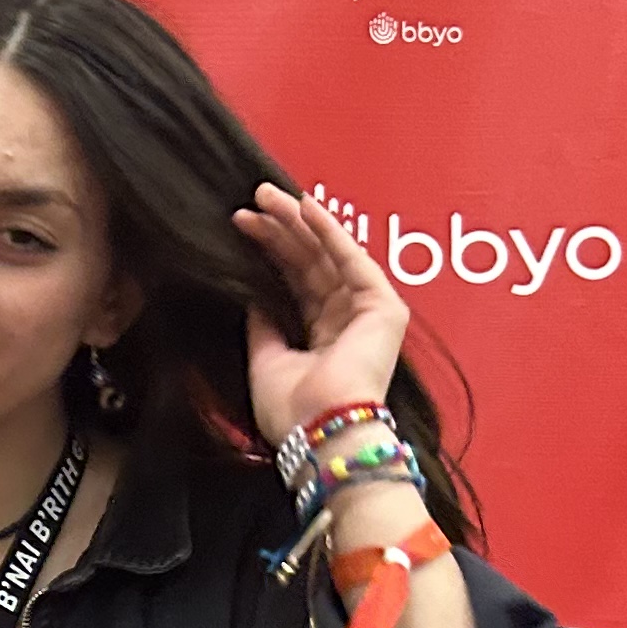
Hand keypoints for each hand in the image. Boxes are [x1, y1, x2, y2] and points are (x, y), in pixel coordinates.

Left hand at [235, 182, 411, 442]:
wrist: (320, 431)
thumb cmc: (293, 411)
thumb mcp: (266, 359)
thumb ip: (263, 324)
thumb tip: (252, 292)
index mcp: (323, 336)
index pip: (295, 282)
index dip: (270, 251)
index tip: (242, 225)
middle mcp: (347, 320)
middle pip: (310, 263)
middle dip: (280, 230)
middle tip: (252, 200)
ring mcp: (368, 312)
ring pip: (327, 255)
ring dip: (298, 222)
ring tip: (266, 196)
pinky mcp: (384, 306)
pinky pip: (352, 259)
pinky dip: (329, 231)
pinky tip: (305, 206)